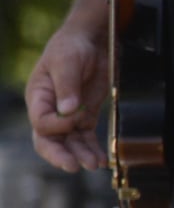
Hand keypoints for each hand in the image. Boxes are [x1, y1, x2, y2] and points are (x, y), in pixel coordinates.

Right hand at [24, 11, 110, 171]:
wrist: (92, 41)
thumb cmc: (72, 47)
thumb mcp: (67, 61)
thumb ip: (67, 86)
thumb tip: (67, 111)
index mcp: (38, 97)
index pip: (41, 122)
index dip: (57, 126)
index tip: (75, 118)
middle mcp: (50, 110)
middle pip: (49, 140)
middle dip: (60, 155)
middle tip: (74, 166)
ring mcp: (68, 115)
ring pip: (69, 142)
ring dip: (81, 155)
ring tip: (94, 165)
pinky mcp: (85, 116)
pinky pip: (85, 137)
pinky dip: (92, 149)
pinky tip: (100, 159)